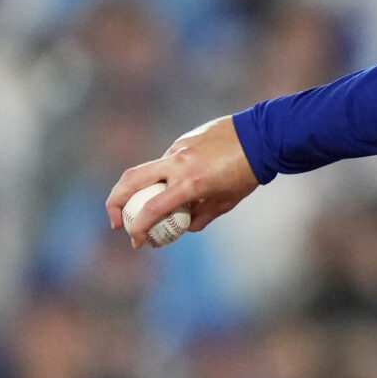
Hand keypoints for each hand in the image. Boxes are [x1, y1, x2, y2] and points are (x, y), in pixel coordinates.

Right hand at [105, 114, 260, 246]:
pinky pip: (166, 161)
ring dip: (142, 190)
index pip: (152, 209)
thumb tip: (184, 227)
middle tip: (117, 222)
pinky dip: (166, 175)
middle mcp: (178, 164)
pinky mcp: (181, 140)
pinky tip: (185, 180)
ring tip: (151, 205)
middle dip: (115, 203)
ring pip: (147, 171)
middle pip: (130, 181)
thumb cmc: (247, 173)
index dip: (138, 228)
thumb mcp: (226, 202)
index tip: (136, 241)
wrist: (260, 136)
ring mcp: (177, 148)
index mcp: (190, 183)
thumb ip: (201, 217)